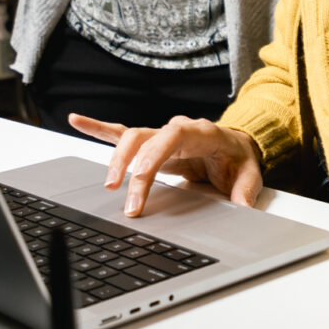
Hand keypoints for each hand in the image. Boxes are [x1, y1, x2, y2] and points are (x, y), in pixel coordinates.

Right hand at [69, 114, 263, 218]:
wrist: (237, 145)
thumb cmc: (240, 158)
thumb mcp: (250, 175)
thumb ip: (246, 191)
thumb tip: (242, 208)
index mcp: (201, 132)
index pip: (172, 137)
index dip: (152, 155)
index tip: (140, 180)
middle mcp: (177, 128)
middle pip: (144, 139)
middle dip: (130, 167)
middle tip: (127, 202)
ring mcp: (162, 133)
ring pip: (130, 138)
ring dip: (116, 160)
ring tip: (107, 185)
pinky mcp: (152, 142)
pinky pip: (121, 132)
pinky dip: (99, 128)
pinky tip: (77, 120)